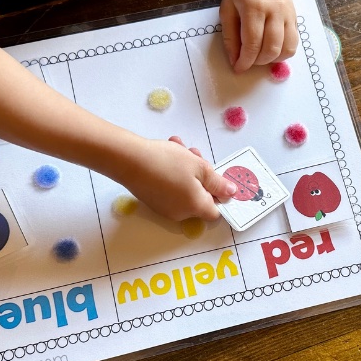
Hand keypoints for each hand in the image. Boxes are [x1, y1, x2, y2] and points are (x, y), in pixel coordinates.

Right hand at [119, 136, 236, 220]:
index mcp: (196, 207)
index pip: (216, 212)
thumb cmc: (168, 162)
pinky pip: (170, 188)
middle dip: (201, 175)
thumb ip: (218, 182)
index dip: (220, 196)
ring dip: (186, 169)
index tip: (217, 178)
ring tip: (179, 147)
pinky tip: (168, 152)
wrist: (129, 160)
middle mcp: (181, 213)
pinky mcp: (152, 200)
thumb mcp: (200, 167)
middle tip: (195, 154)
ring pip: (184, 189)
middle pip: (199, 197)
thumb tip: (231, 193)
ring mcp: (165, 208)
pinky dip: (172, 173)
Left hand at [220, 0, 298, 73]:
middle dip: (258, 62)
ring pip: (286, 49)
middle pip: (271, 48)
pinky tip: (272, 49)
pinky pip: (294, 43)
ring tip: (260, 56)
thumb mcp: (227, 9)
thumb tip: (235, 62)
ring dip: (272, 60)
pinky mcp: (295, 17)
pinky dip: (283, 53)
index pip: (252, 42)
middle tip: (248, 60)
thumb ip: (230, 36)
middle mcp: (274, 10)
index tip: (238, 69)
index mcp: (254, 6)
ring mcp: (287, 14)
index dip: (245, 60)